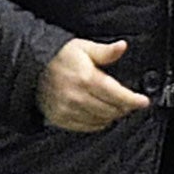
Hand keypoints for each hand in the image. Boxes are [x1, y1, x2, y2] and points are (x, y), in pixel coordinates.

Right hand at [37, 38, 151, 131]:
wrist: (30, 68)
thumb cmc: (58, 57)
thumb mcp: (83, 47)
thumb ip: (105, 51)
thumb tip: (122, 46)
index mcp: (85, 78)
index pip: (117, 94)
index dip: (133, 100)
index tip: (143, 102)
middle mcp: (76, 96)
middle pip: (112, 110)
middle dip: (125, 107)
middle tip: (129, 102)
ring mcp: (67, 109)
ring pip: (101, 120)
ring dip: (112, 115)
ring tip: (115, 106)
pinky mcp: (60, 118)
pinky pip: (87, 127)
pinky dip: (98, 122)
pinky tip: (100, 114)